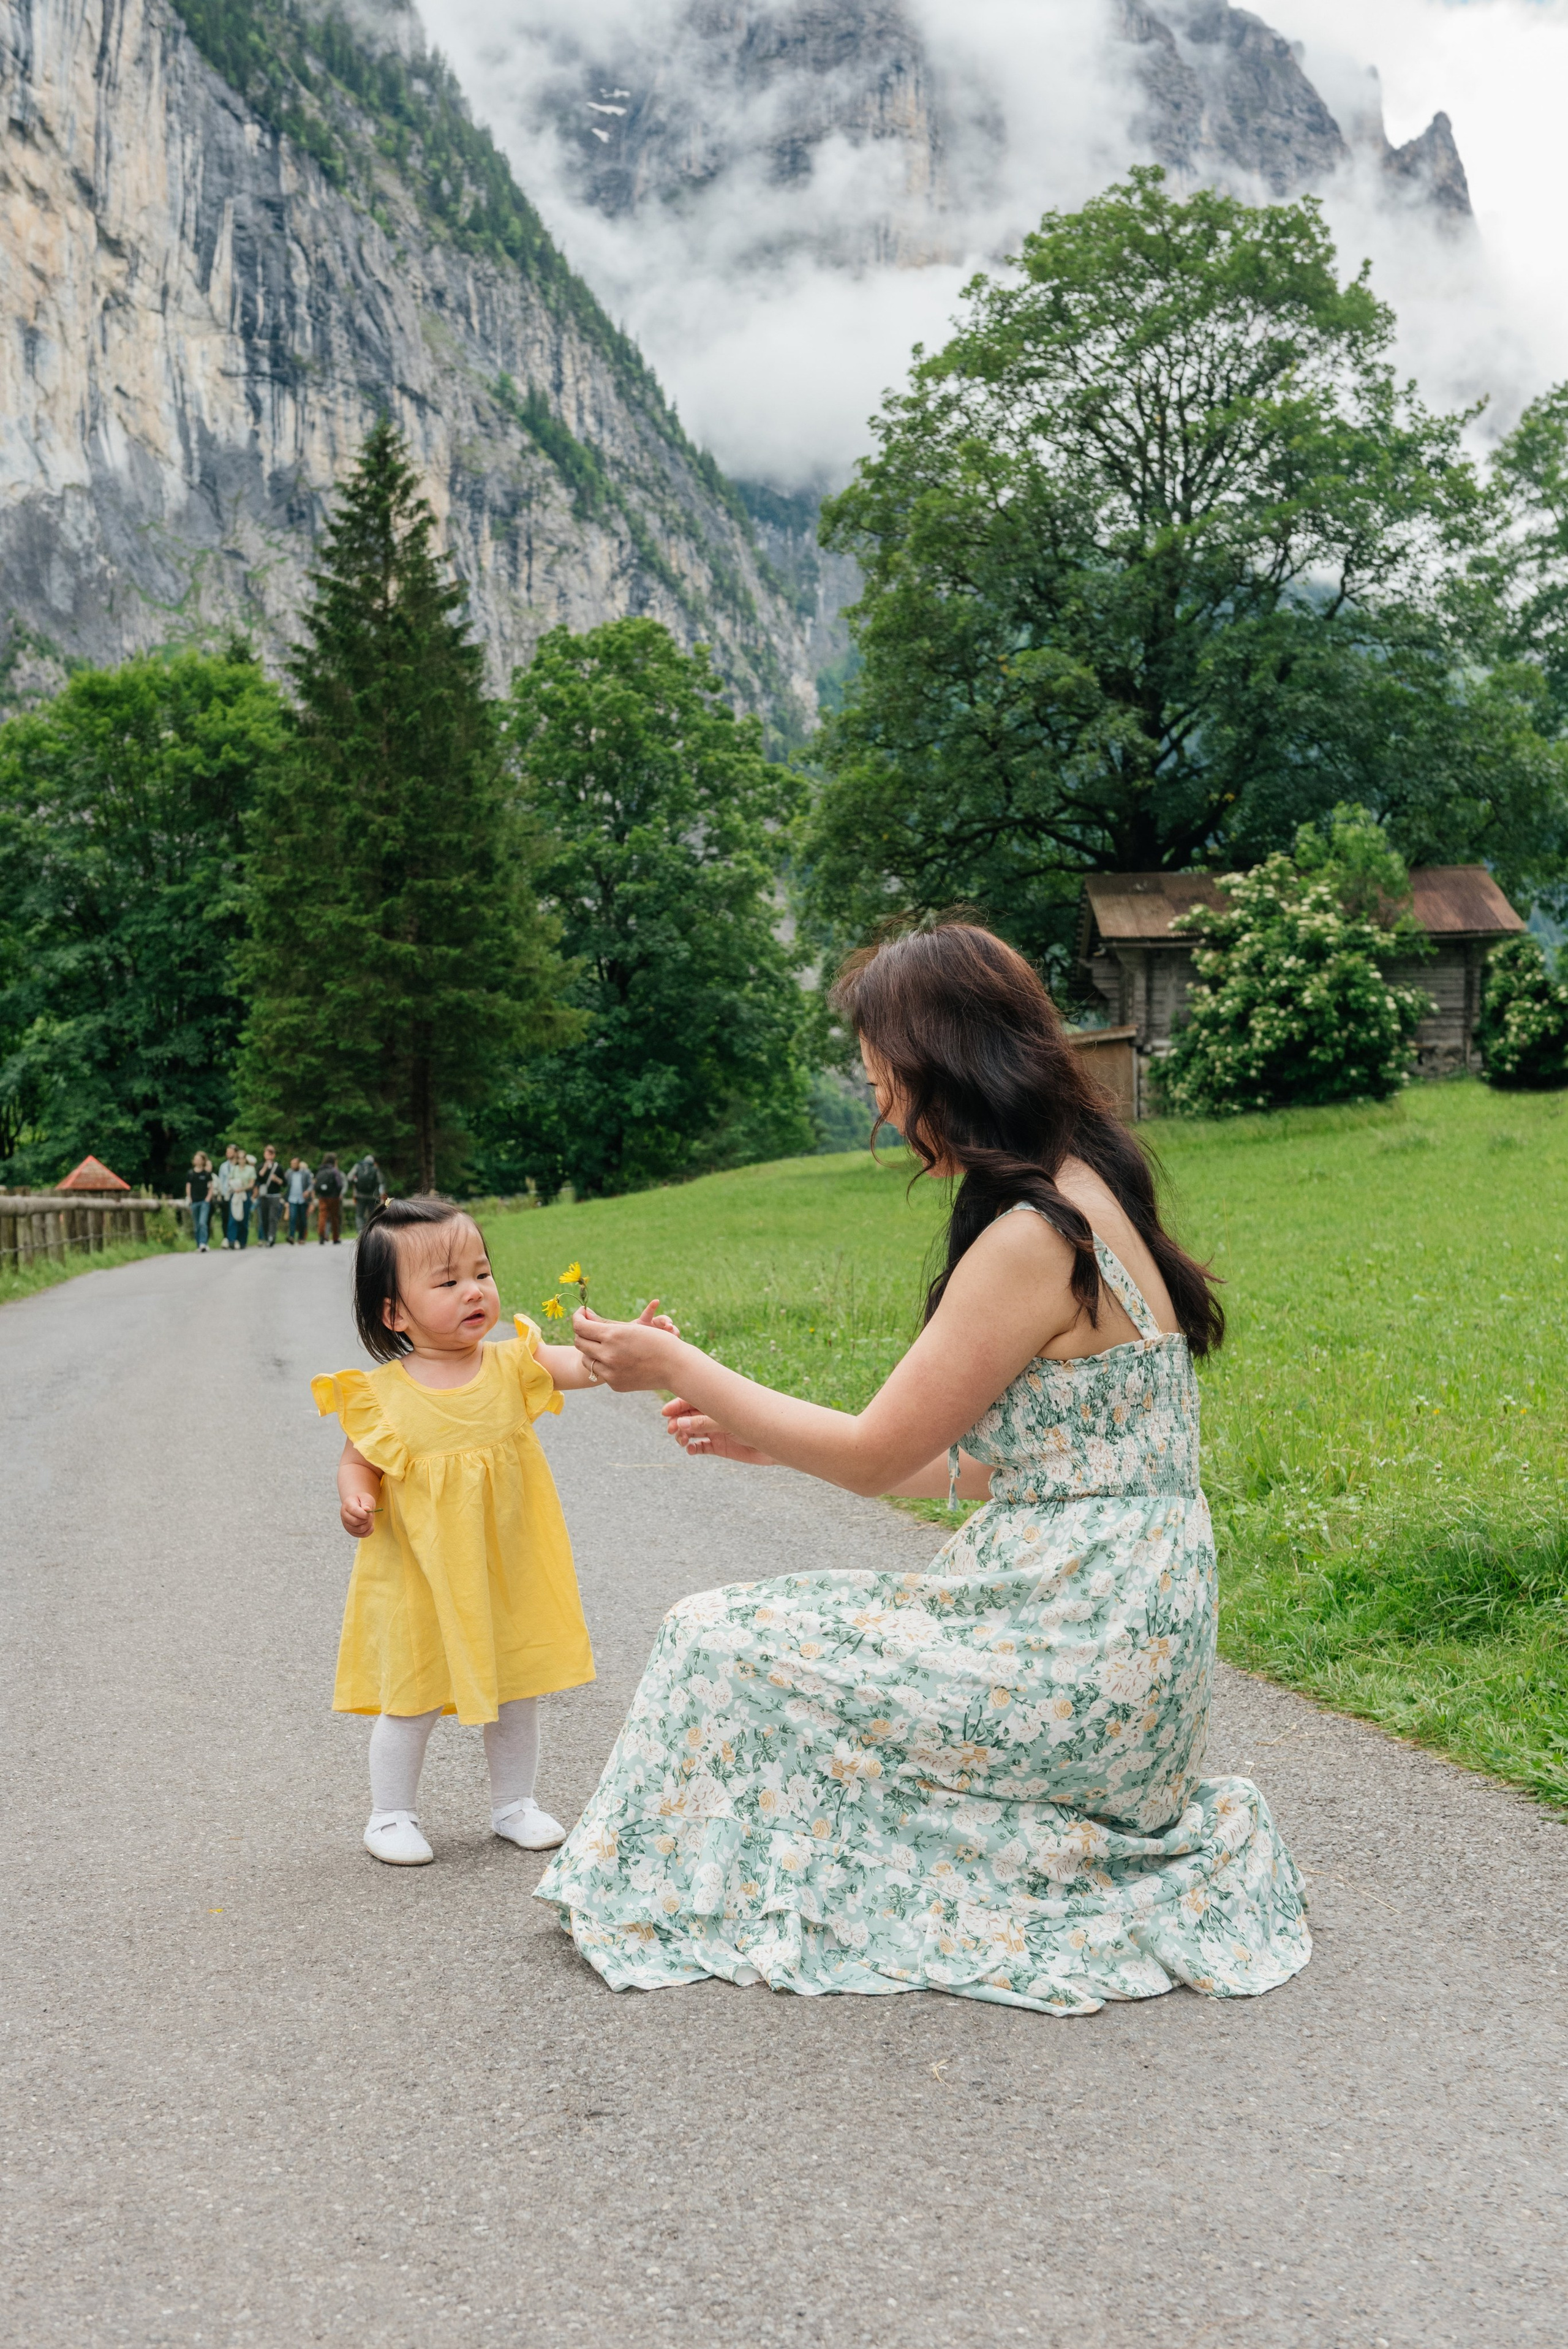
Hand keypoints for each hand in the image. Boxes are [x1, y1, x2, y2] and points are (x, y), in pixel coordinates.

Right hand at [340, 1489, 377, 1537]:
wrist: (358, 1504)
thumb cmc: (362, 1500)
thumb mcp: (366, 1498)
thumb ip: (367, 1503)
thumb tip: (367, 1509)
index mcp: (347, 1505)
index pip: (354, 1511)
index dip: (364, 1514)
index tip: (369, 1513)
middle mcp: (344, 1515)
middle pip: (355, 1522)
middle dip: (366, 1520)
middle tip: (370, 1515)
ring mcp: (346, 1524)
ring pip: (359, 1530)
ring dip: (368, 1525)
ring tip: (369, 1519)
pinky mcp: (351, 1531)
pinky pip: (360, 1535)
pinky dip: (368, 1532)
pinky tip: (371, 1526)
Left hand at [572, 1302, 680, 1389]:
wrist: (675, 1367)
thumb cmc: (657, 1341)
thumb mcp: (632, 1327)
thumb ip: (604, 1323)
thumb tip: (584, 1317)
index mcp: (613, 1336)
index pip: (580, 1326)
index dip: (577, 1318)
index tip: (580, 1314)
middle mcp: (609, 1355)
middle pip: (579, 1343)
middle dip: (581, 1334)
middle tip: (589, 1329)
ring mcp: (611, 1372)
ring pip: (586, 1360)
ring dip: (590, 1351)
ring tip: (604, 1346)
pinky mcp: (615, 1384)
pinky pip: (601, 1372)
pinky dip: (605, 1365)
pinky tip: (618, 1360)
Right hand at [662, 1397, 776, 1466]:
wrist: (774, 1441)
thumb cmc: (755, 1424)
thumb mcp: (727, 1422)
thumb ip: (704, 1422)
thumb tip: (680, 1424)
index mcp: (715, 1403)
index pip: (690, 1401)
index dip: (676, 1406)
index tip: (665, 1413)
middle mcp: (712, 1415)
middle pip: (687, 1416)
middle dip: (677, 1422)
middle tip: (673, 1430)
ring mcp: (714, 1431)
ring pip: (691, 1432)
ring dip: (683, 1436)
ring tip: (683, 1441)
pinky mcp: (718, 1447)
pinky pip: (700, 1447)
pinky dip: (693, 1448)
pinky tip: (691, 1450)